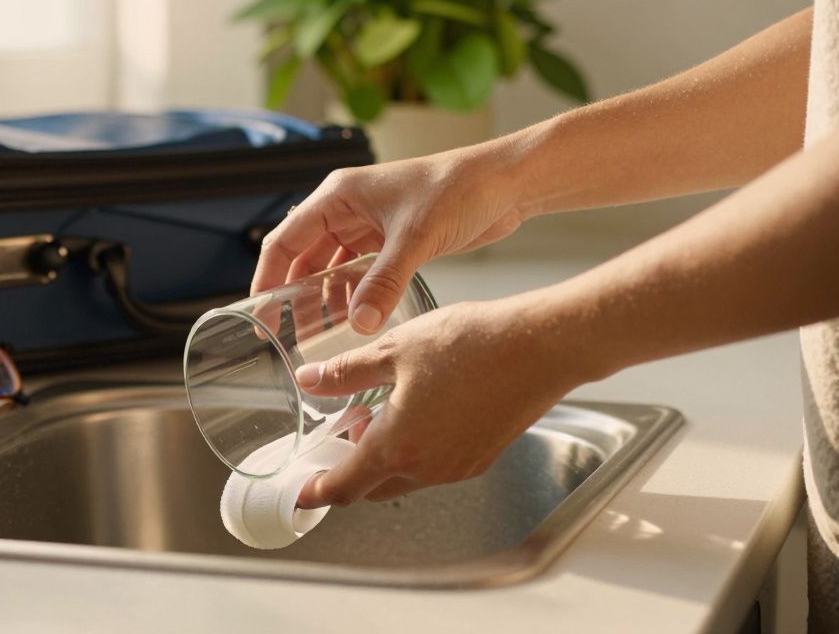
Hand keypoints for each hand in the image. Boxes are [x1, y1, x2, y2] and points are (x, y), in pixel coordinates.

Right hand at [252, 145, 524, 334]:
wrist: (505, 183)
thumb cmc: (459, 188)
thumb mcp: (415, 238)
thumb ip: (384, 282)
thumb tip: (359, 324)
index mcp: (339, 196)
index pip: (286, 239)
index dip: (268, 276)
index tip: (260, 312)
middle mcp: (348, 209)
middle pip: (305, 257)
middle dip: (296, 294)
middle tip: (288, 333)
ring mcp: (369, 225)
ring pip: (333, 267)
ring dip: (326, 298)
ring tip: (319, 335)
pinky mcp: (392, 240)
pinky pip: (360, 272)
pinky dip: (354, 296)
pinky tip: (356, 320)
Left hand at [293, 295, 595, 508]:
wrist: (539, 347)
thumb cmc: (472, 344)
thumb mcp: (395, 349)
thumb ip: (346, 372)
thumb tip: (310, 379)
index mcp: (398, 446)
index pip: (343, 486)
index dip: (315, 492)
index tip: (299, 493)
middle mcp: (427, 468)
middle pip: (371, 486)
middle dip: (349, 468)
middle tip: (337, 433)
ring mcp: (457, 467)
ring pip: (405, 476)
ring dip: (383, 456)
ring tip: (377, 410)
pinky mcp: (480, 457)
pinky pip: (435, 466)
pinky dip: (415, 450)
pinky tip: (416, 411)